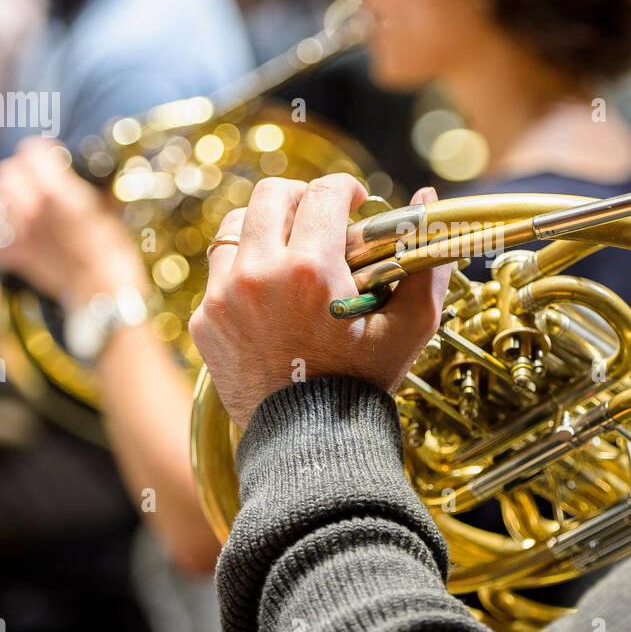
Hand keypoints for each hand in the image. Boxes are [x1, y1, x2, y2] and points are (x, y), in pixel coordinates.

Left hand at [0, 137, 147, 308]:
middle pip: (5, 173)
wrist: (104, 288)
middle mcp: (32, 205)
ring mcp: (20, 231)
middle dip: (18, 174)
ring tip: (17, 209)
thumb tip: (84, 181)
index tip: (51, 160)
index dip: (41, 153)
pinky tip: (8, 239)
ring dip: (3, 202)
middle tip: (33, 184)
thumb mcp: (107, 208)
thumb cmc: (114, 248)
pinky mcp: (15, 256)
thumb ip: (87, 190)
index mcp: (57, 188)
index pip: (30, 151)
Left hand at [189, 175, 450, 428]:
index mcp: (311, 268)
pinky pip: (219, 269)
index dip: (346, 188)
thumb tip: (426, 196)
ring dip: (266, 225)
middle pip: (272, 193)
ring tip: (290, 247)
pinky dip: (244, 267)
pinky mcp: (204, 318)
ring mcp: (223, 295)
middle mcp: (259, 273)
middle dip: (302, 196)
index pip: (324, 192)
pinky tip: (270, 290)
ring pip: (237, 224)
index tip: (356, 204)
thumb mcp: (412, 324)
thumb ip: (425, 258)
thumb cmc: (364, 383)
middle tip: (322, 218)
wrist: (308, 442)